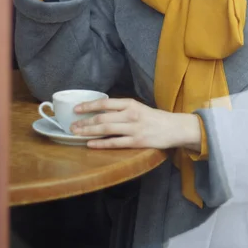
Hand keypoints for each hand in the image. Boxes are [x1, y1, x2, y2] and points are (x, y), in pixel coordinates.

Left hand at [70, 98, 201, 150]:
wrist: (175, 128)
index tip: (76, 108)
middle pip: (102, 118)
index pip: (105, 103)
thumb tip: (101, 111)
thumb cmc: (155, 118)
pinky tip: (90, 144)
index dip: (88, 106)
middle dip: (85, 122)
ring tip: (77, 134)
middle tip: (72, 126)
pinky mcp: (137, 142)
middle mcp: (131, 115)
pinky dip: (101, 144)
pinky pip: (115, 143)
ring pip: (106, 130)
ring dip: (89, 132)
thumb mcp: (138, 108)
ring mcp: (134, 129)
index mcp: (130, 104)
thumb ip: (122, 109)